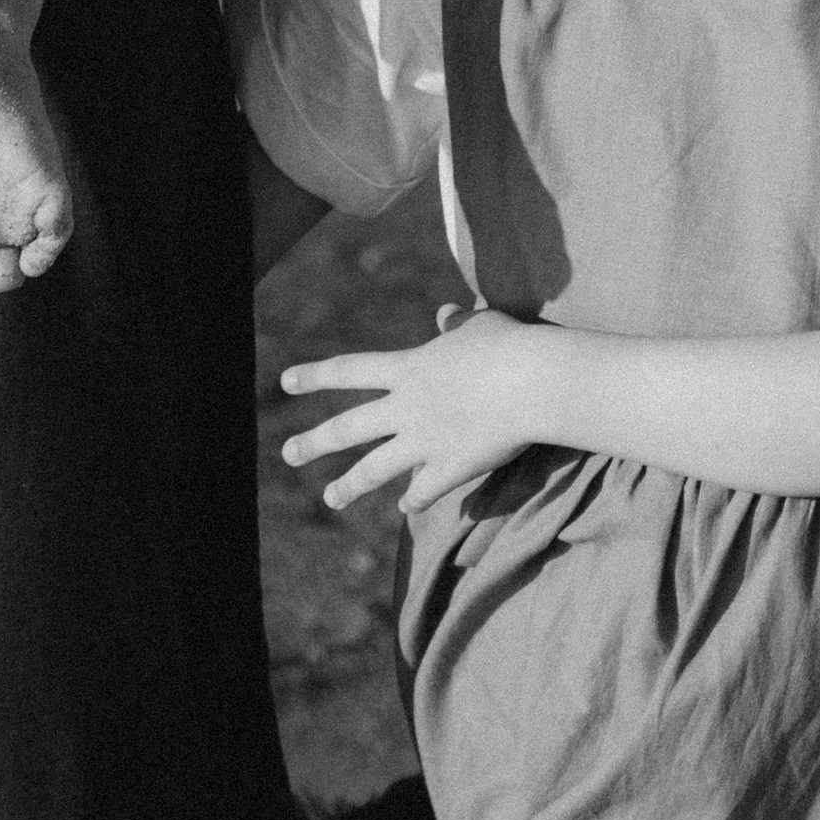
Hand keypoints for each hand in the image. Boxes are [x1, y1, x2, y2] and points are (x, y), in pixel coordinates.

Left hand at [279, 307, 551, 515]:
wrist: (534, 384)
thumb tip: (445, 313)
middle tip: (288, 454)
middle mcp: (408, 407)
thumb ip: (455, 323)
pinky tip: (404, 507)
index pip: (349, 371)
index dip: (315, 376)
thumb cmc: (508, 345)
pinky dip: (413, 498)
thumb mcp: (478, 324)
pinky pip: (425, 489)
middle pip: (350, 427)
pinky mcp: (453, 469)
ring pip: (376, 468)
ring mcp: (427, 442)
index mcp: (407, 368)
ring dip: (350, 484)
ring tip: (330, 497)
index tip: (285, 382)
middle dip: (315, 441)